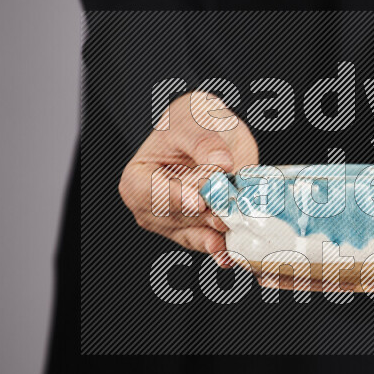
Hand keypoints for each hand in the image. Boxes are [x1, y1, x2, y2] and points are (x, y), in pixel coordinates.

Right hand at [118, 92, 258, 266]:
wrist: (212, 132)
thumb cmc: (192, 123)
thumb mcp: (196, 121)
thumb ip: (205, 142)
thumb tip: (220, 162)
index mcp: (138, 177)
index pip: (148, 193)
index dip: (172, 199)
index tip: (197, 201)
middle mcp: (151, 206)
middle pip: (175, 218)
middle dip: (203, 219)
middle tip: (227, 215)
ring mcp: (175, 222)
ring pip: (195, 234)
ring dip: (216, 235)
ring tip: (235, 231)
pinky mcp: (200, 230)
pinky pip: (210, 242)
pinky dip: (223, 247)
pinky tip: (233, 252)